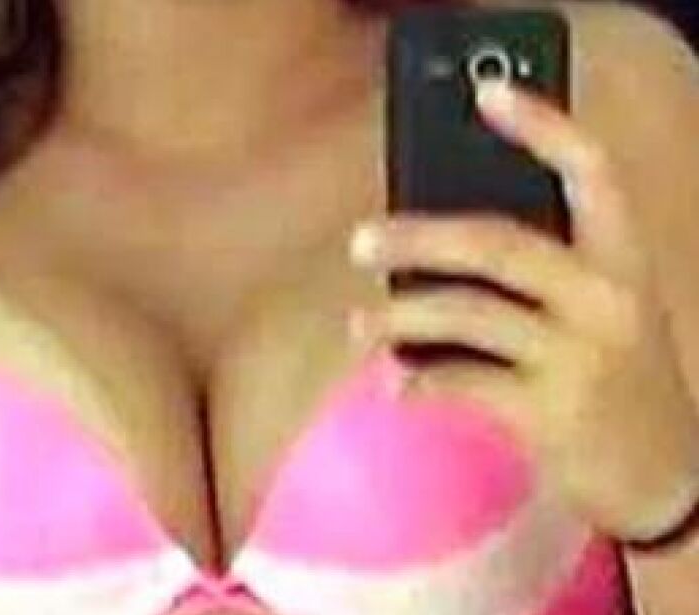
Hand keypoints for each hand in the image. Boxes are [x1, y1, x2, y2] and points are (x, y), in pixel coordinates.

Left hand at [348, 81, 698, 541]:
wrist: (669, 474)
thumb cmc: (617, 378)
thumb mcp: (600, 314)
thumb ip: (540, 277)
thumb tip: (434, 249)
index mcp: (622, 261)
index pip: (591, 172)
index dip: (542, 127)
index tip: (488, 95)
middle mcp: (607, 299)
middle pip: (497, 243)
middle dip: (418, 238)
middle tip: (360, 242)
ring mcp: (580, 357)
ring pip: (467, 314)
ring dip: (399, 318)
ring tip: (360, 325)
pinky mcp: (552, 414)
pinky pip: (464, 384)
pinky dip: (420, 382)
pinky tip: (398, 386)